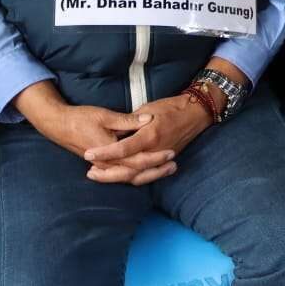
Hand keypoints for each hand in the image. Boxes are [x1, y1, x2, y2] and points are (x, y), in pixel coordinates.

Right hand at [13, 81, 162, 179]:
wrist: (60, 126)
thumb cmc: (82, 118)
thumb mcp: (105, 115)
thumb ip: (127, 121)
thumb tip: (148, 119)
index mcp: (109, 151)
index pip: (136, 159)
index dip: (155, 157)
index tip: (171, 151)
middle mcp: (106, 163)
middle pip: (135, 172)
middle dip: (156, 169)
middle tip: (174, 163)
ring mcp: (104, 165)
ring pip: (129, 176)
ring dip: (148, 173)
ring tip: (167, 168)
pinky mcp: (102, 164)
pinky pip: (122, 173)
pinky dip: (137, 173)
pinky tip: (148, 170)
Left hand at [81, 93, 212, 183]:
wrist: (196, 113)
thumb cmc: (172, 106)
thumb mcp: (148, 108)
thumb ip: (131, 122)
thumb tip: (115, 132)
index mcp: (150, 135)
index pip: (123, 149)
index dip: (104, 152)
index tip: (88, 153)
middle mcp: (155, 150)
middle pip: (128, 170)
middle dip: (107, 174)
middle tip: (90, 173)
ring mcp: (160, 158)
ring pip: (137, 176)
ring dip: (117, 178)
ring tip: (99, 176)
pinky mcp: (164, 161)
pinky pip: (146, 174)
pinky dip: (131, 178)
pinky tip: (119, 177)